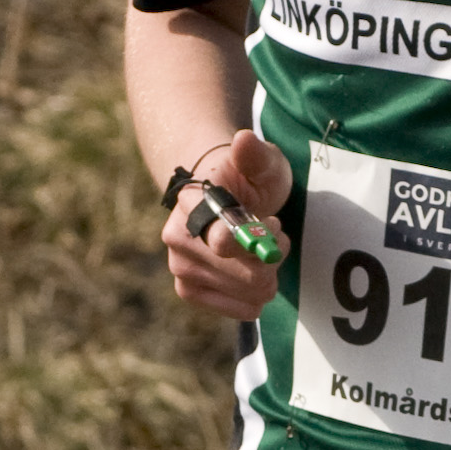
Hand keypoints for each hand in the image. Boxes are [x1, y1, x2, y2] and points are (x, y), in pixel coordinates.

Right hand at [162, 128, 292, 318]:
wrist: (220, 196)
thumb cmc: (245, 178)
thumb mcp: (261, 161)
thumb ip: (255, 155)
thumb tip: (244, 139)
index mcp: (191, 204)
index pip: (222, 241)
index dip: (257, 242)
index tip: (273, 223)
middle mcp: (177, 239)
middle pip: (245, 274)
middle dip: (270, 256)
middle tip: (270, 229)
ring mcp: (180, 269)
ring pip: (249, 293)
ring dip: (267, 273)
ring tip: (256, 246)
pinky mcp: (189, 292)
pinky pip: (243, 309)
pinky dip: (257, 294)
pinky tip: (251, 270)